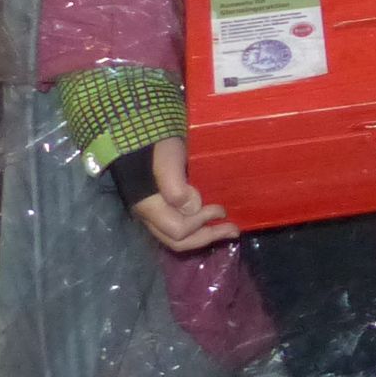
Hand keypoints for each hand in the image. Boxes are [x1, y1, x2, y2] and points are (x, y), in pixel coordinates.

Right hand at [130, 136, 237, 253]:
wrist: (141, 136)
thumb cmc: (156, 147)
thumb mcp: (167, 162)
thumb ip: (175, 186)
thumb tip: (193, 208)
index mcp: (151, 208)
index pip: (178, 230)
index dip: (201, 223)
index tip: (222, 210)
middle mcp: (151, 216)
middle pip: (177, 241)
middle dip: (206, 237)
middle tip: (233, 230)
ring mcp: (156, 212)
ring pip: (177, 236)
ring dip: (203, 235)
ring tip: (227, 230)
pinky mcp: (162, 205)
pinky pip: (179, 224)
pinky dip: (197, 226)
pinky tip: (211, 220)